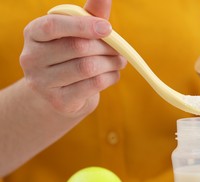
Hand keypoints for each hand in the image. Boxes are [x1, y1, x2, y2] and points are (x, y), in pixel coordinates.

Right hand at [19, 0, 125, 117]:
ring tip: (119, 61)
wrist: (61, 92)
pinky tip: (113, 74)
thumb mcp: (78, 32)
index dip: (83, 26)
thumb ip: (90, 14)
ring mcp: (42, 83)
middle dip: (106, 47)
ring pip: (87, 67)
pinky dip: (110, 78)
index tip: (108, 28)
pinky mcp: (58, 101)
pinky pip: (93, 85)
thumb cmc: (72, 54)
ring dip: (111, 63)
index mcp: (33, 34)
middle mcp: (31, 58)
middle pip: (77, 48)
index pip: (53, 26)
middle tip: (120, 50)